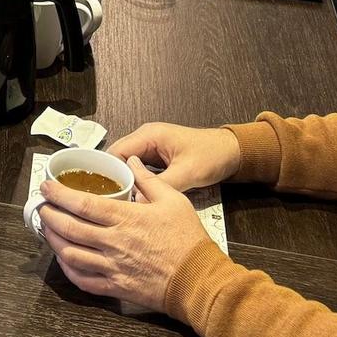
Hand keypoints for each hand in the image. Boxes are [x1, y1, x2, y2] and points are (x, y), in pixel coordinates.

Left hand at [36, 158, 211, 312]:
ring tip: (46, 230)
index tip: (46, 187)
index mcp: (126, 218)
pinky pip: (84, 281)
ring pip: (71, 255)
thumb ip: (148, 180)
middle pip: (70, 228)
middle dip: (50, 215)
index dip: (59, 194)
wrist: (199, 281)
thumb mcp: (173, 200)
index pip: (83, 203)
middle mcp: (114, 242)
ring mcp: (113, 267)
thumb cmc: (188, 240)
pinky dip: (68, 271)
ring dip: (54, 241)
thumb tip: (131, 162)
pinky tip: (64, 260)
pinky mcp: (116, 288)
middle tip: (41, 206)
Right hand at [106, 123, 241, 190]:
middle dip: (111, 177)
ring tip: (116, 200)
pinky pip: (137, 168)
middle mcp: (145, 138)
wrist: (232, 152)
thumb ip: (162, 186)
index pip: (116, 151)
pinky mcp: (156, 157)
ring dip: (121, 180)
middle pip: (117, 157)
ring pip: (126, 164)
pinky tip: (131, 196)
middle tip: (107, 200)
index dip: (107, 171)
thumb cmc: (211, 155)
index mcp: (149, 135)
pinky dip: (132, 180)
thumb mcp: (188, 173)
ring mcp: (150, 147)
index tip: (104, 192)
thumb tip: (139, 201)